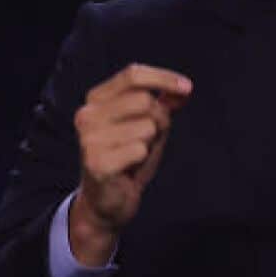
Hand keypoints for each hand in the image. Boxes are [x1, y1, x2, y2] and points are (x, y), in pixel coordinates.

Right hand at [68, 63, 192, 264]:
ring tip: (135, 156)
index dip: (163, 77)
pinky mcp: (96, 162)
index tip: (187, 88)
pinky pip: (140, 150)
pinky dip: (143, 160)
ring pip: (146, 126)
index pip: (133, 74)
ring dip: (151, 143)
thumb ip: (164, 104)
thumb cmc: (127, 159)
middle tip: (149, 140)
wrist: (107, 202)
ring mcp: (89, 139)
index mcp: (96, 99)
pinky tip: (129, 169)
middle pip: (144, 100)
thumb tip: (184, 89)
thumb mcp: (148, 126)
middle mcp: (87, 115)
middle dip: (159, 120)